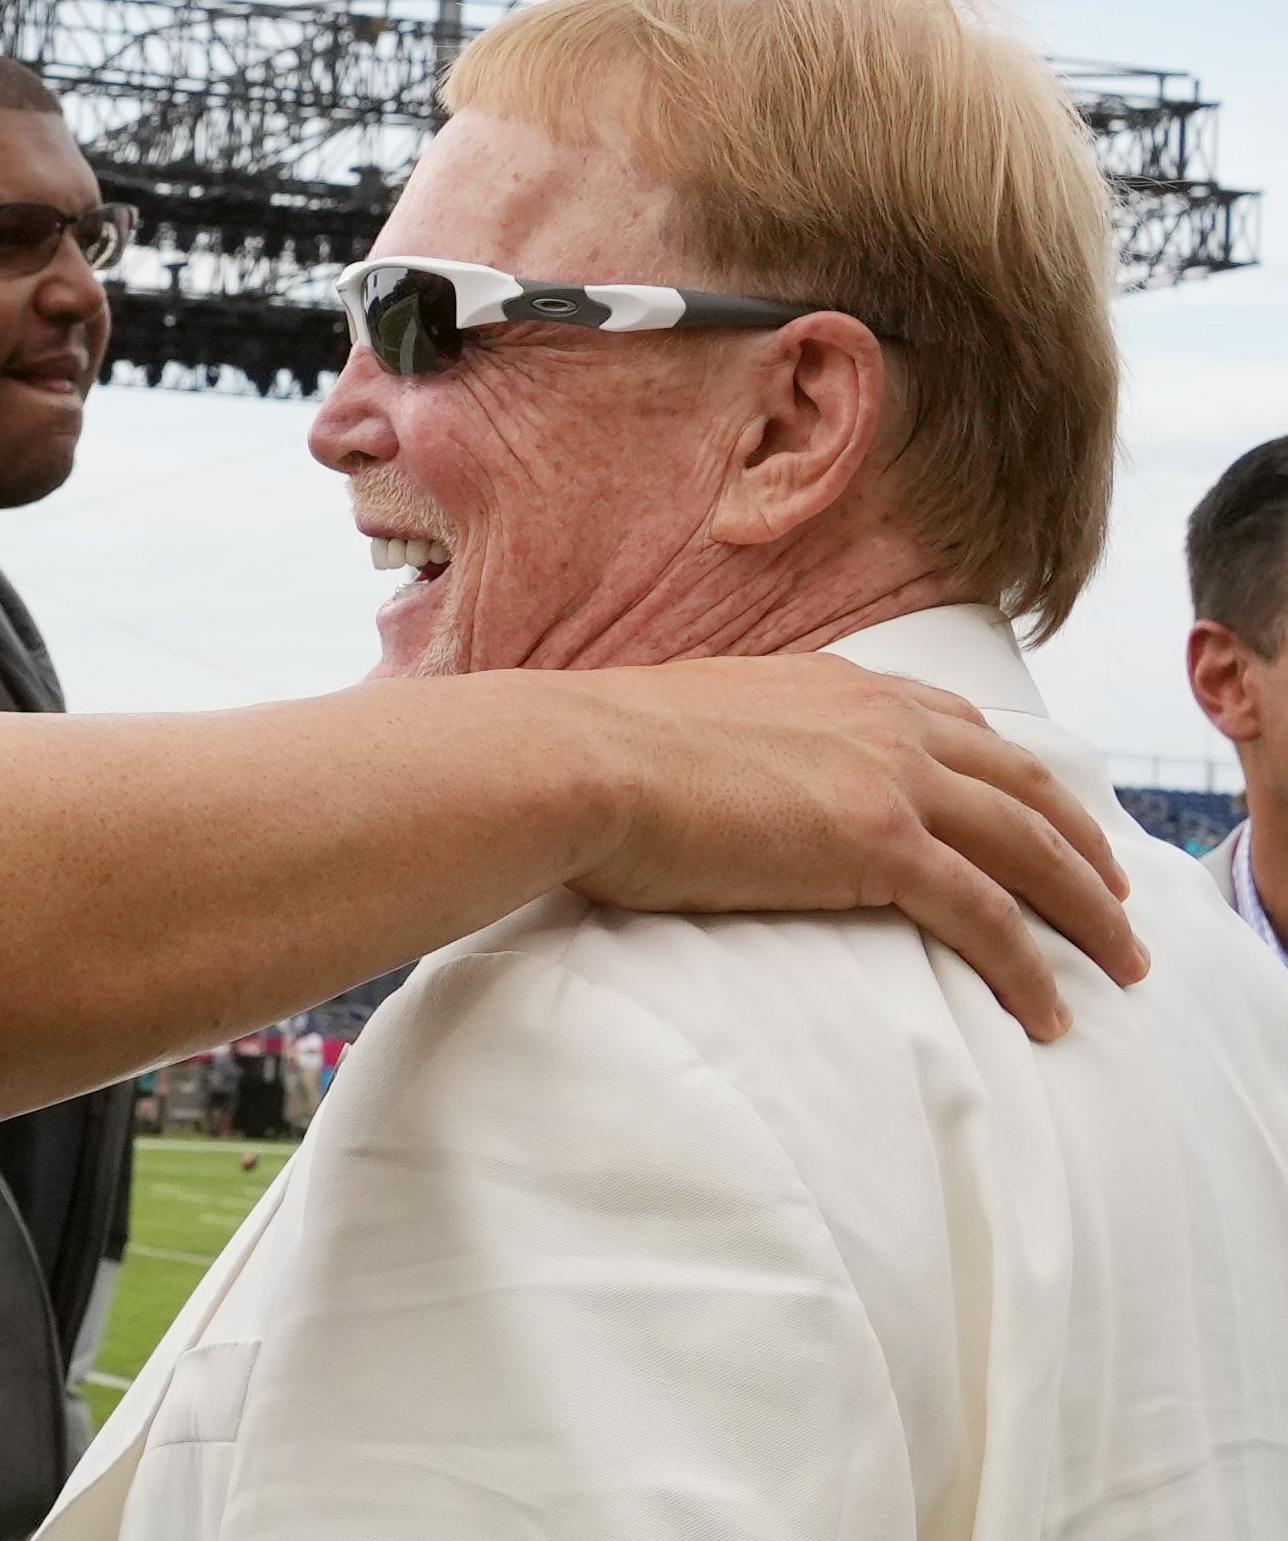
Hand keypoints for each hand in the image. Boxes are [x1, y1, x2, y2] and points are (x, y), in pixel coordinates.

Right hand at [560, 654, 1145, 1038]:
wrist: (577, 761)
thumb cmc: (597, 753)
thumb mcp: (690, 722)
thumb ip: (739, 743)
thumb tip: (715, 779)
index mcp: (837, 687)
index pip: (958, 725)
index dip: (1014, 773)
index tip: (1045, 809)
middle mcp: (883, 722)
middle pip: (1023, 785)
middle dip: (1082, 842)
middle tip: (1118, 892)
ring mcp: (890, 779)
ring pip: (1032, 849)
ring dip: (1089, 909)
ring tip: (1122, 962)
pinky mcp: (881, 847)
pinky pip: (988, 917)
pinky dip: (1030, 968)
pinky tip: (1050, 1012)